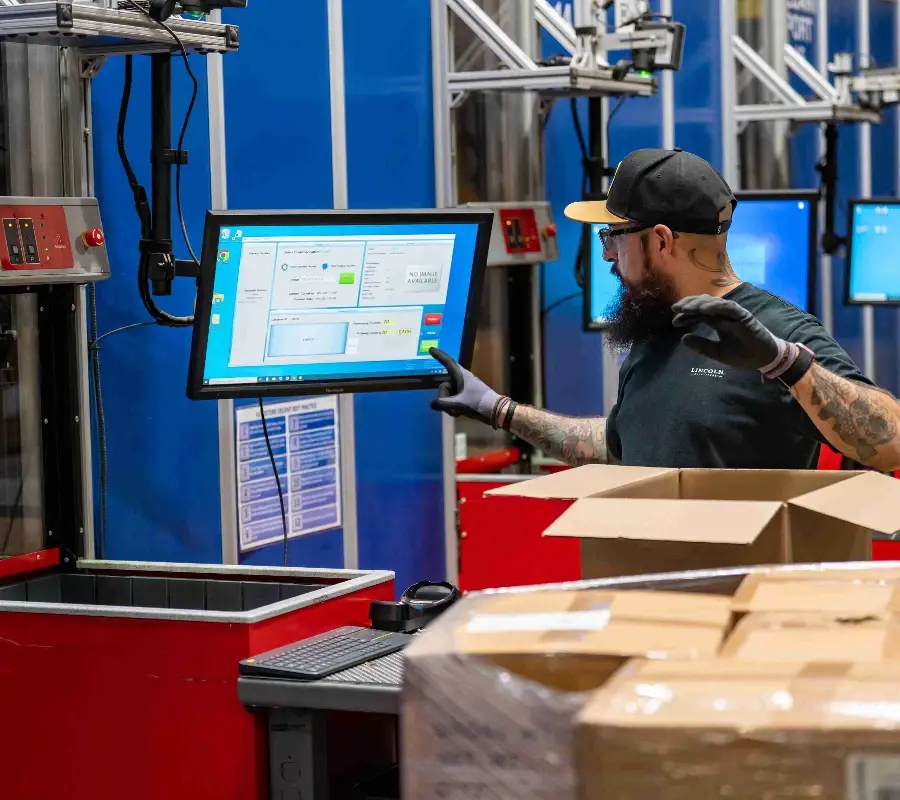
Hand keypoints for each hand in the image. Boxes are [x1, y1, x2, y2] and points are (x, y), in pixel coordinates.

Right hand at [429, 348, 501, 424]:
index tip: (431, 349)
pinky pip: (452, 401)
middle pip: (444, 386)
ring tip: (458, 412)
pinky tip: (459, 414)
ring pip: (448, 396)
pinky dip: (453, 408)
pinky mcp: (465, 397)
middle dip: (444, 399)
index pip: (448, 363)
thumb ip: (443, 403)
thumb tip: (433, 404)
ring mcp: (462, 389)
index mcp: (461, 376)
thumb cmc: (478, 402)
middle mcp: (461, 380)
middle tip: (453, 407)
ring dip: (449, 406)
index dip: (439, 356)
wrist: (495, 411)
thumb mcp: (459, 403)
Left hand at [671, 295, 787, 373]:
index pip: (698, 314)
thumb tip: (683, 339)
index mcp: (717, 321)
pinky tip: (703, 309)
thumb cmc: (742, 354)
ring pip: (713, 303)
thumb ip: (701, 346)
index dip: (686, 316)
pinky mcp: (743, 315)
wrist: (763, 359)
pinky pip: (728, 307)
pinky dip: (715, 306)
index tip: (675, 322)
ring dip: (699, 303)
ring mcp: (733, 313)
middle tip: (675, 309)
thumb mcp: (717, 352)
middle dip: (688, 305)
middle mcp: (723, 315)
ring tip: (685, 308)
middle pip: (703, 304)